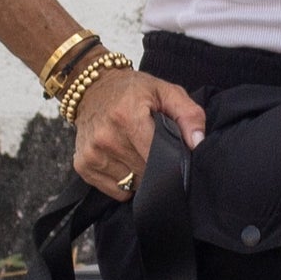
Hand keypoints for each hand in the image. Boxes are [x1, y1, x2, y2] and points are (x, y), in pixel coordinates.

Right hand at [71, 65, 207, 200]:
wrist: (91, 88)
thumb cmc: (132, 91)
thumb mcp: (165, 91)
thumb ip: (188, 114)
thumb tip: (198, 143)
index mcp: (127, 116)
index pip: (157, 156)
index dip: (170, 159)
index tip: (173, 152)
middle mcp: (106, 137)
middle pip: (146, 172)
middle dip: (156, 165)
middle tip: (153, 147)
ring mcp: (92, 154)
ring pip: (132, 184)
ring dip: (139, 174)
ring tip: (136, 151)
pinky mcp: (83, 166)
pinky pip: (116, 191)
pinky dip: (124, 181)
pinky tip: (122, 160)